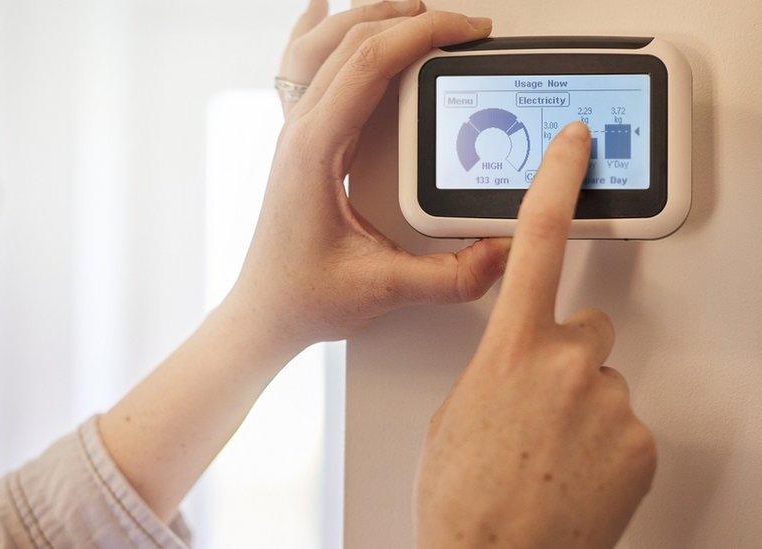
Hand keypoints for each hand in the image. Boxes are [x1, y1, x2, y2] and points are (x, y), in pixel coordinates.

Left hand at [229, 7, 506, 349]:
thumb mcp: (382, 289)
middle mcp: (299, 132)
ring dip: (368, 18)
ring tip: (413, 8)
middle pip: (349, 43)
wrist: (264, 312)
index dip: (422, 36)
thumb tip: (504, 253)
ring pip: (322, 47)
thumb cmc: (302, 296)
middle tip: (461, 26)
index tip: (466, 31)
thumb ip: (449, 277)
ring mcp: (294, 134)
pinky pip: (299, 69)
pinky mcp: (300, 143)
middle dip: (409, 20)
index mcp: (314, 151)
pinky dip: (313, 34)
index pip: (369, 64)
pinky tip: (320, 13)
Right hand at [413, 122, 656, 547]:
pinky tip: (573, 470)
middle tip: (540, 405)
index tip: (575, 149)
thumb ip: (496, 366)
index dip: (557, 183)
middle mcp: (566, 364)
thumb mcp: (458, 411)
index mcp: (509, 348)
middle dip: (567, 354)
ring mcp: (608, 402)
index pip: (536, 241)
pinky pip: (626, 422)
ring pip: (603, 380)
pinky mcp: (640, 441)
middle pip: (586, 328)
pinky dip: (606, 442)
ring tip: (551, 451)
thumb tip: (521, 363)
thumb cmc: (460, 494)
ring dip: (583, 405)